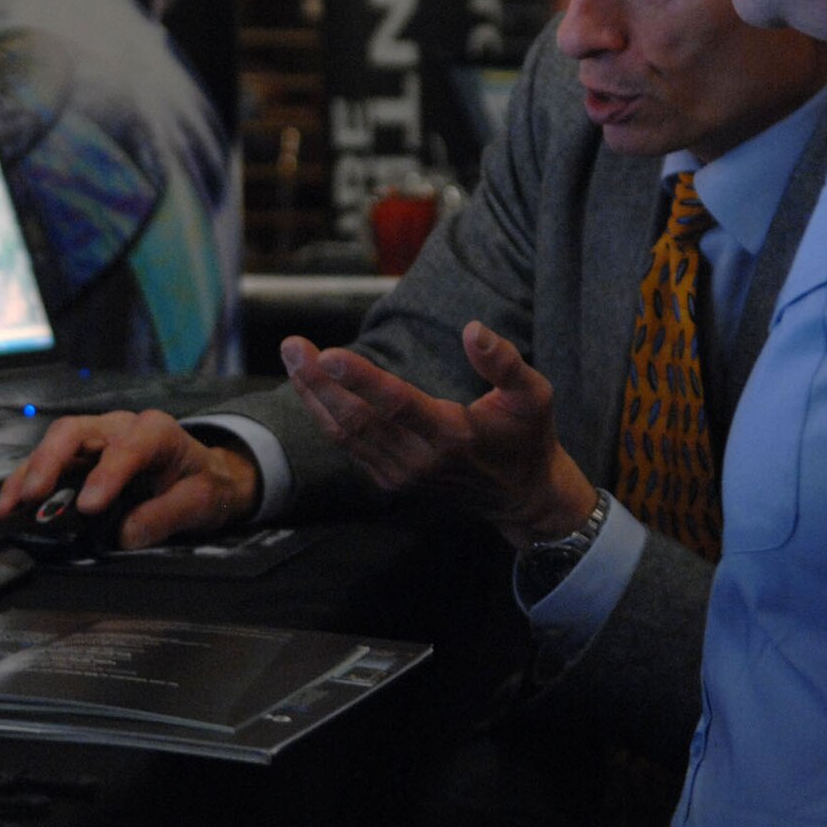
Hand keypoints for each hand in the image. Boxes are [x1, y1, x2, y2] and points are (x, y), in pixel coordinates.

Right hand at [0, 410, 260, 549]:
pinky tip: (10, 505)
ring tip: (9, 506)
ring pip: (53, 445)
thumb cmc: (203, 483)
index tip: (89, 506)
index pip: (127, 447)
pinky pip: (48, 462)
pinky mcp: (80, 457)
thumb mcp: (201, 501)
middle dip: (50, 462)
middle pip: (75, 431)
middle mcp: (119, 427)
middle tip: (33, 496)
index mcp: (156, 431)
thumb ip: (167, 516)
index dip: (106, 474)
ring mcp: (96, 439)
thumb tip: (126, 534)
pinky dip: (25, 482)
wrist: (206, 477)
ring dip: (28, 474)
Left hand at [281, 319, 597, 545]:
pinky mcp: (391, 481)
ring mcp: (402, 475)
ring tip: (292, 356)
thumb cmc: (528, 437)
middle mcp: (421, 460)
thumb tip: (472, 329)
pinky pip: (350, 445)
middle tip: (292, 344)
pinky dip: (325, 415)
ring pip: (345, 434)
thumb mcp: (534, 395)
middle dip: (319, 381)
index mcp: (454, 436)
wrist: (522, 497)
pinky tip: (309, 385)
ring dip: (314, 395)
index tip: (328, 355)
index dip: (361, 380)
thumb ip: (504, 363)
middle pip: (357, 419)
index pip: (398, 405)